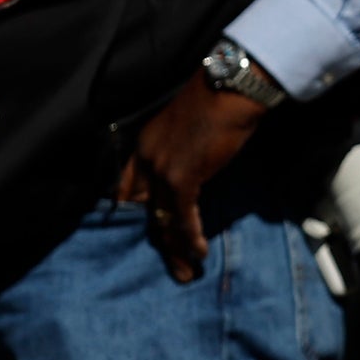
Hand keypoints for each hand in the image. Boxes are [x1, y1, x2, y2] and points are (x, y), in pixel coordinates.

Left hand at [115, 75, 273, 282]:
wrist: (230, 87)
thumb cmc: (220, 99)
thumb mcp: (192, 127)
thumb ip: (186, 150)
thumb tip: (199, 170)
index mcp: (145, 146)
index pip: (129, 189)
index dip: (137, 215)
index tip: (152, 234)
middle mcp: (146, 159)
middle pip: (143, 210)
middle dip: (158, 241)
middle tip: (172, 265)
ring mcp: (161, 168)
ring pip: (162, 219)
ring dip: (175, 248)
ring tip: (186, 272)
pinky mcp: (181, 176)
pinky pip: (182, 216)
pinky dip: (190, 237)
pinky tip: (199, 252)